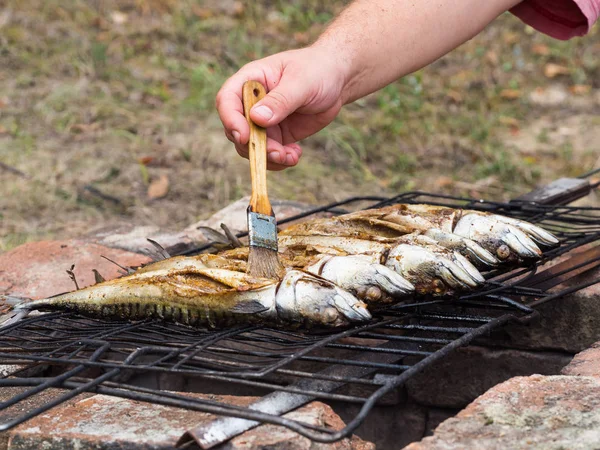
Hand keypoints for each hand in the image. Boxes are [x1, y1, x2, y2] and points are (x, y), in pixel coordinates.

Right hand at [216, 46, 348, 169]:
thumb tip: (256, 118)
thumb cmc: (317, 70)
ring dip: (269, 157)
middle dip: (254, 146)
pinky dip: (280, 160)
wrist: (336, 80)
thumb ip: (280, 100)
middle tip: (277, 153)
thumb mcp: (301, 82)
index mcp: (250, 80)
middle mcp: (251, 102)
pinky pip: (269, 153)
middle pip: (236, 130)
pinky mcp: (277, 135)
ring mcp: (263, 121)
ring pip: (252, 146)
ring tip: (291, 156)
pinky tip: (295, 155)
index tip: (244, 136)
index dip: (230, 119)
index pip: (227, 100)